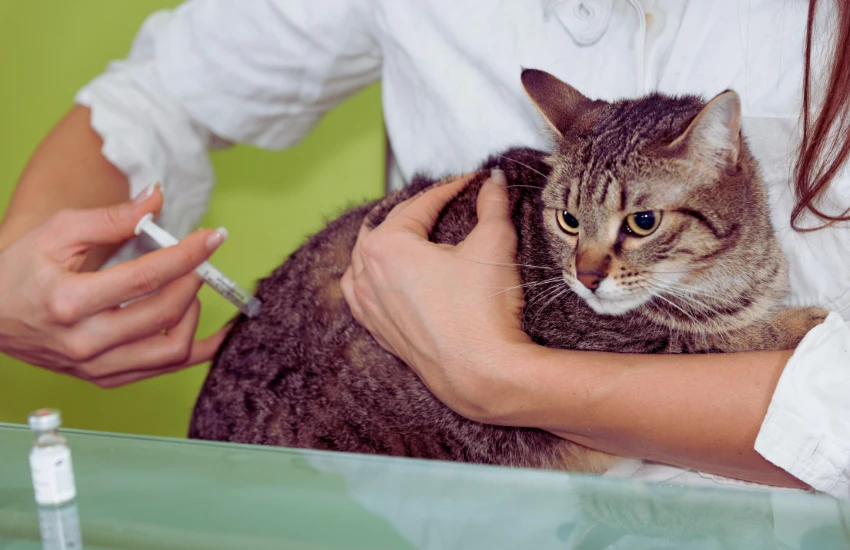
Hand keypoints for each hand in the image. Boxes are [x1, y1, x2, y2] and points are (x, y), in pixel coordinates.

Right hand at [0, 186, 229, 386]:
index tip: (213, 237)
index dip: (188, 254)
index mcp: (70, 301)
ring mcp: (96, 366)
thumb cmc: (18, 272)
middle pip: (166, 314)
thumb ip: (111, 218)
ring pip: (172, 351)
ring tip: (187, 289)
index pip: (147, 277)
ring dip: (194, 316)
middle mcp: (85, 341)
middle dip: (194, 281)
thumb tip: (156, 201)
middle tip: (199, 259)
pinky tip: (210, 332)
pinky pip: (162, 370)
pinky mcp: (104, 379)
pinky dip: (193, 350)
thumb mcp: (57, 232)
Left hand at [341, 170, 532, 421]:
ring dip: (384, 242)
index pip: (420, 204)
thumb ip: (492, 205)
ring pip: (365, 261)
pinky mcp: (378, 331)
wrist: (481, 373)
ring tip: (406, 235)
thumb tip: (493, 180)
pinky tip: (383, 278)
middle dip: (414, 212)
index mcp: (385, 245)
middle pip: (386, 228)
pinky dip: (370, 278)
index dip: (450, 189)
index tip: (471, 182)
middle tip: (442, 203)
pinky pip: (362, 295)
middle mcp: (367, 274)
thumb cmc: (482, 308)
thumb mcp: (493, 243)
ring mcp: (368, 306)